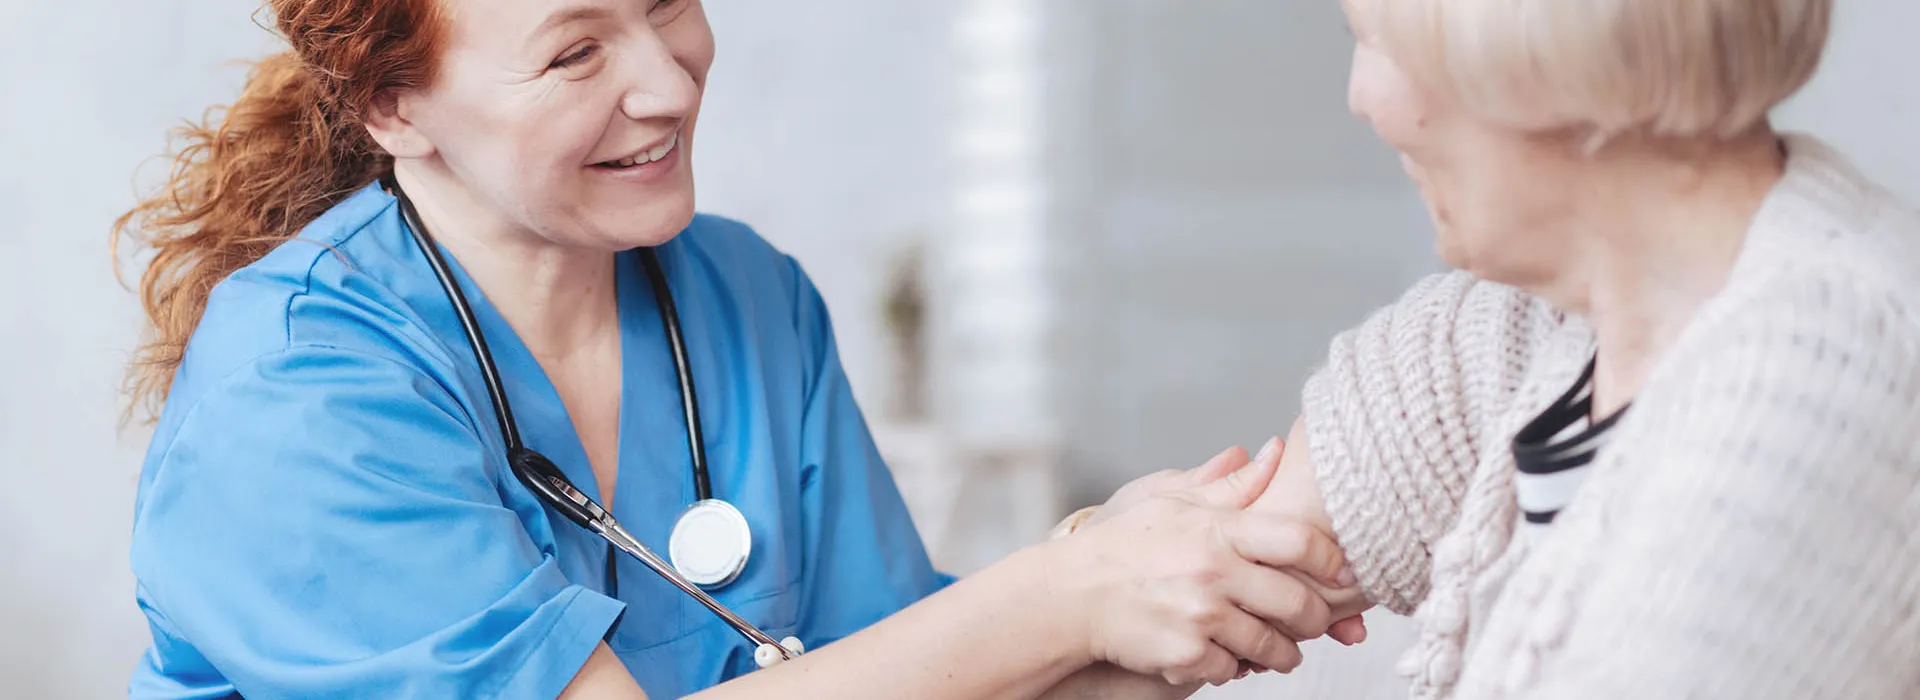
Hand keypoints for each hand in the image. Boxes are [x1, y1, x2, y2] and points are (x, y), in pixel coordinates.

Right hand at [1044, 438, 1349, 685]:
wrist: (1072, 595)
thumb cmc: (1126, 546)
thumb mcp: (1175, 502)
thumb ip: (1231, 485)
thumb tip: (1272, 452)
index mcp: (1217, 530)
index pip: (1300, 542)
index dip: (1331, 560)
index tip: (1341, 571)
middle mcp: (1213, 573)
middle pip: (1300, 604)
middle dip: (1317, 618)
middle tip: (1314, 619)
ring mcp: (1201, 617)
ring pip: (1275, 647)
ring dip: (1284, 652)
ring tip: (1280, 647)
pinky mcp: (1187, 654)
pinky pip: (1235, 670)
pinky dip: (1236, 667)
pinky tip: (1229, 655)